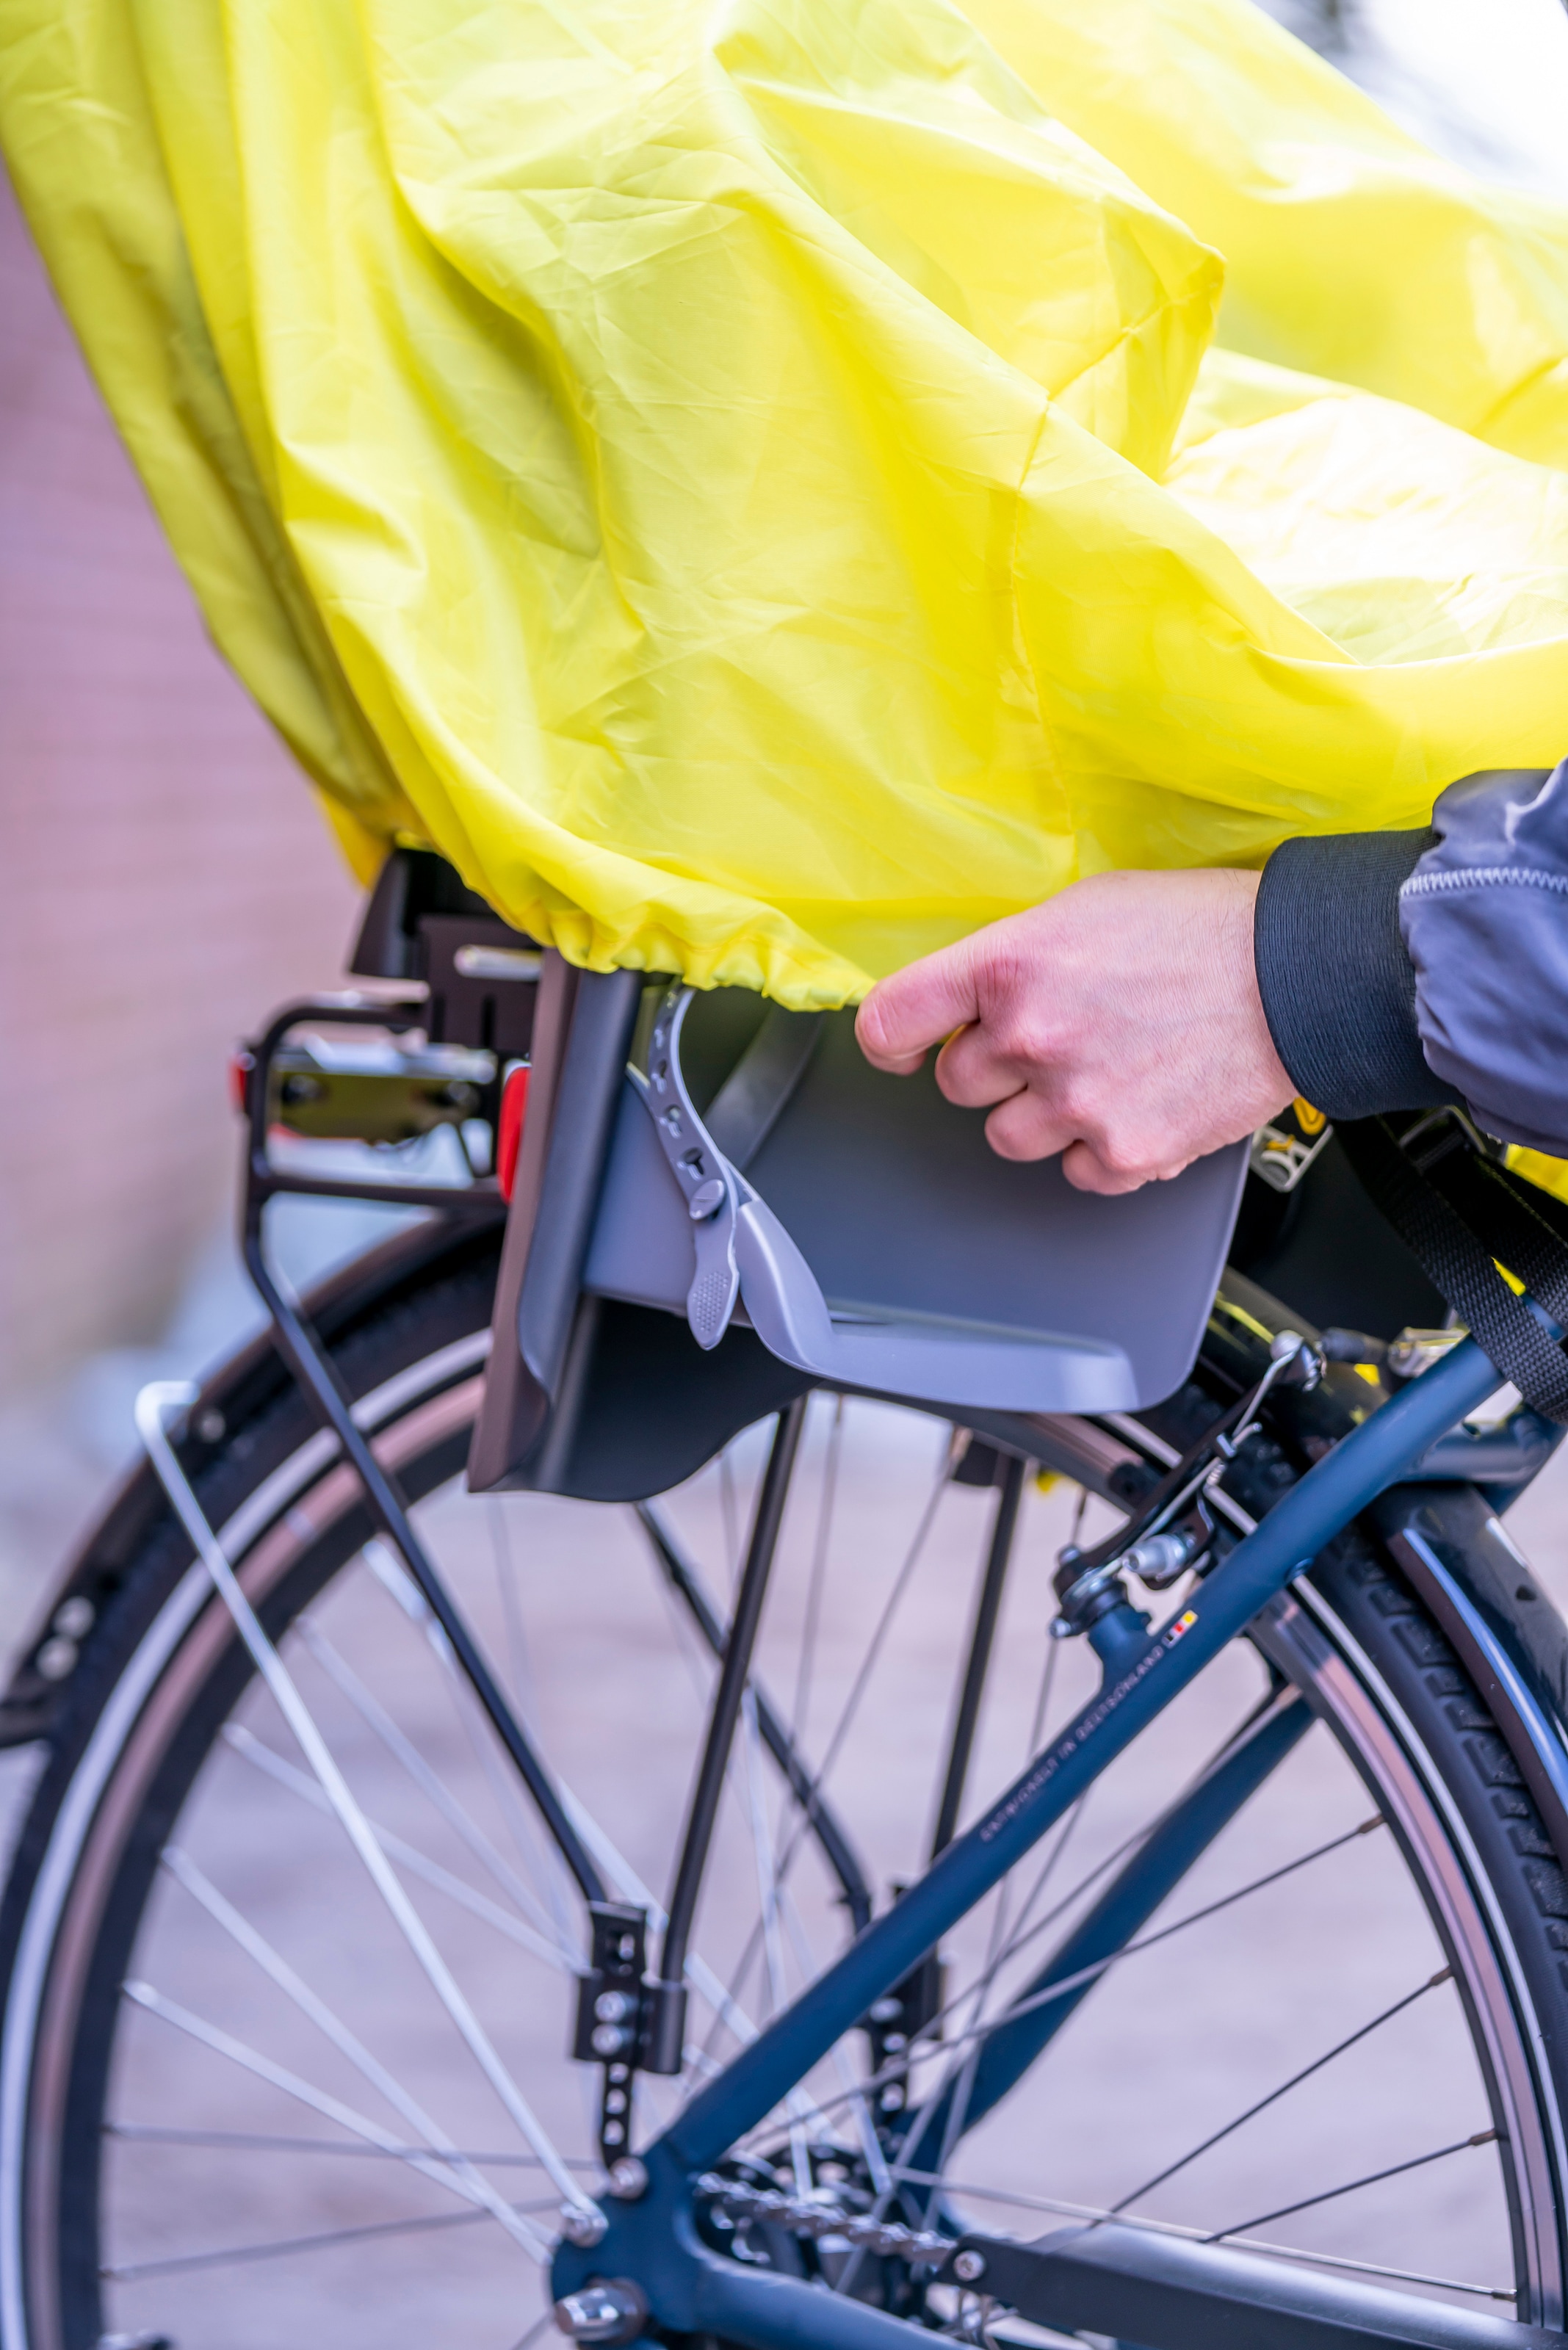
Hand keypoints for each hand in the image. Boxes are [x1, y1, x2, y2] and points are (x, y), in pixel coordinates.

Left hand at [855, 869, 1292, 1193]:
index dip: (891, 1039)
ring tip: (1103, 1069)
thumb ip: (1015, 958)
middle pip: (957, 1085)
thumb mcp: (1086, 908)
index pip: (892, 1019)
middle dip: (995, 1067)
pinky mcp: (1124, 1154)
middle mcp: (1032, 1037)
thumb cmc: (1202, 929)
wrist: (1299, 976)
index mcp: (1010, 965)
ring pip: (1009, 1136)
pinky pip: (1075, 1172)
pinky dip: (1099, 1149)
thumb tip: (969, 998)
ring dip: (1043, 1112)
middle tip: (1057, 1038)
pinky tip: (1137, 1100)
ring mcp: (1076, 1102)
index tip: (907, 1047)